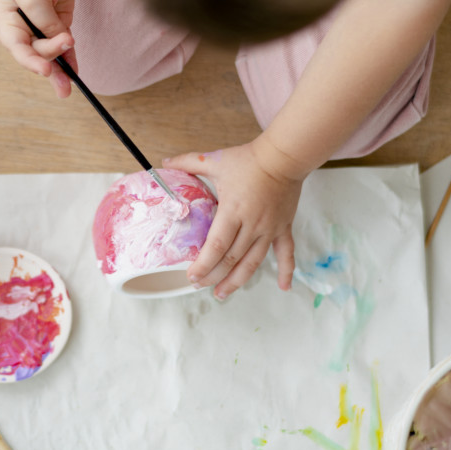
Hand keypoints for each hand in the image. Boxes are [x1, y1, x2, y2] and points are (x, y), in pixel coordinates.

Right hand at [0, 0, 78, 96]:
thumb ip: (45, 22)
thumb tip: (61, 43)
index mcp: (6, 20)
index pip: (17, 47)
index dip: (31, 61)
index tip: (45, 69)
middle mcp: (22, 26)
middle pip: (35, 53)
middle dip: (50, 66)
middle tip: (65, 79)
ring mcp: (41, 24)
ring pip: (50, 53)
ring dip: (60, 69)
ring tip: (69, 87)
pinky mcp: (59, 20)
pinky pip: (63, 44)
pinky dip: (69, 57)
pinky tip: (75, 73)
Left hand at [164, 139, 303, 298]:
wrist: (284, 156)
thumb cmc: (249, 159)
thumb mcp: (215, 160)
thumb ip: (189, 163)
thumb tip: (163, 162)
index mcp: (233, 211)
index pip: (217, 245)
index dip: (204, 264)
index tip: (191, 276)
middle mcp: (252, 224)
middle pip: (232, 259)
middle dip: (214, 276)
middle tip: (199, 285)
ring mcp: (269, 229)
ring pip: (253, 262)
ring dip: (237, 281)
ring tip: (222, 293)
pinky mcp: (283, 228)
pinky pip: (286, 253)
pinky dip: (286, 271)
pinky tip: (283, 287)